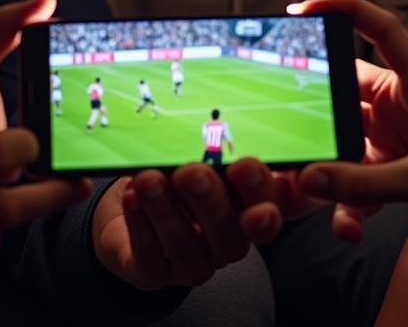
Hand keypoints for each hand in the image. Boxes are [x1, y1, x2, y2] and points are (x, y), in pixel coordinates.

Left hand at [91, 157, 285, 289]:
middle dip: (211, 201)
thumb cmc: (177, 175)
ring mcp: (195, 265)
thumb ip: (217, 152)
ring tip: (149, 180)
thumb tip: (218, 130)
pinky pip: (150, 258)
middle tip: (191, 172)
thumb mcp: (202, 157)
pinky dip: (141, 226)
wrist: (133, 203)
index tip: (246, 166)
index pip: (275, 210)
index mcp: (251, 210)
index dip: (273, 193)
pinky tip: (132, 197)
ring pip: (187, 248)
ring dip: (166, 212)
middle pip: (232, 235)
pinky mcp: (155, 277)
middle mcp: (229, 243)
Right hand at [288, 0, 407, 240]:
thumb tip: (311, 179)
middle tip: (282, 124)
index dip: (341, 9)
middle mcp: (404, 98)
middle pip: (346, 88)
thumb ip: (367, 185)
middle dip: (314, 108)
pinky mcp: (397, 160)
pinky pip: (361, 171)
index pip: (379, 28)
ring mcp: (398, 130)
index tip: (302, 10)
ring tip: (307, 190)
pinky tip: (347, 227)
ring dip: (331, 163)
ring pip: (348, 135)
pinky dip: (351, 197)